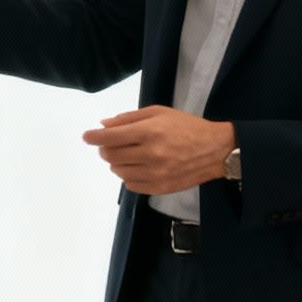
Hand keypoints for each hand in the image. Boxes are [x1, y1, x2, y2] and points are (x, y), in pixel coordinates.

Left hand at [81, 105, 235, 195]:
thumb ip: (129, 119)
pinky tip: (138, 166)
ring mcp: (155, 174)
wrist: (214, 150)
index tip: (87, 136)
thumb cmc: (186, 126)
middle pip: (111, 156)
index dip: (94, 137)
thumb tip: (104, 125)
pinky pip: (131, 184)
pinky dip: (128, 175)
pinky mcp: (160, 188)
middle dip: (105, 149)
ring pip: (119, 172)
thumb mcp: (159, 113)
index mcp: (149, 132)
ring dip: (117, 163)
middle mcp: (150, 154)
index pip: (111, 137)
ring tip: (128, 155)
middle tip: (111, 144)